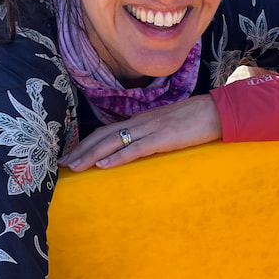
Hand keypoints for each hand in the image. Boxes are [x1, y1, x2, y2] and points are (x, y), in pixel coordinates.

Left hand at [59, 95, 221, 171]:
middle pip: (103, 136)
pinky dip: (116, 157)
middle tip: (61, 164)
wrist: (217, 111)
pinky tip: (102, 165)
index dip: (86, 143)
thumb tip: (138, 148)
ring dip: (90, 155)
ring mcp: (150, 129)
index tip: (70, 155)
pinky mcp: (162, 138)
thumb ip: (151, 135)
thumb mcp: (168, 127)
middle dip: (80, 150)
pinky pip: (135, 149)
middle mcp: (140, 122)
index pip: (107, 131)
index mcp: (141, 120)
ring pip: (113, 141)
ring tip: (74, 167)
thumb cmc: (196, 120)